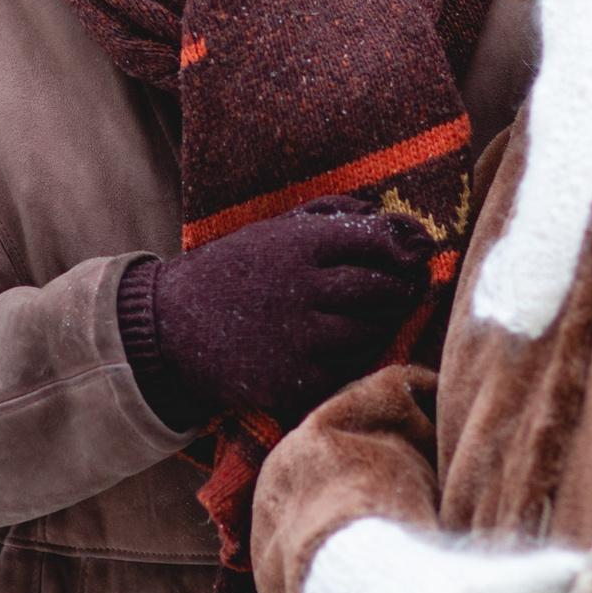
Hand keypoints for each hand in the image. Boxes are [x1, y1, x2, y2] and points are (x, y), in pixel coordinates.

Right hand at [119, 196, 431, 429]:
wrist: (169, 331)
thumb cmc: (229, 273)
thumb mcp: (270, 229)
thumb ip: (327, 215)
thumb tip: (384, 213)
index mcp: (298, 245)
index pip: (375, 239)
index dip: (407, 244)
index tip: (421, 249)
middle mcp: (304, 289)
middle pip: (383, 287)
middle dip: (406, 285)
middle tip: (413, 284)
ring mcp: (300, 338)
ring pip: (372, 329)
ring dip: (386, 321)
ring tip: (385, 312)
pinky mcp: (295, 379)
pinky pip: (347, 366)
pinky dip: (356, 356)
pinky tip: (348, 345)